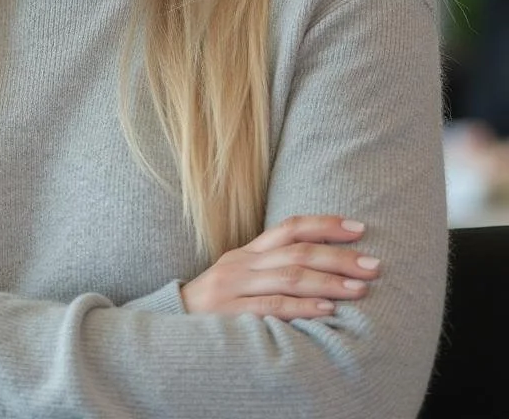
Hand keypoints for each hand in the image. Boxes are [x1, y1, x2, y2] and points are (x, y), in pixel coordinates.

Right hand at [181, 215, 379, 320]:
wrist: (171, 322)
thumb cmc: (215, 304)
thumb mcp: (241, 277)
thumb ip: (273, 268)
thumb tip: (322, 266)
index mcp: (247, 251)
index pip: (290, 227)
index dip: (325, 224)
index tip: (359, 228)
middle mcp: (242, 263)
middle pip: (297, 252)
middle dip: (339, 257)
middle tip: (374, 265)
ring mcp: (235, 286)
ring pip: (290, 277)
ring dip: (329, 282)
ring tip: (360, 288)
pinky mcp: (231, 313)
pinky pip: (272, 307)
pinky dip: (301, 308)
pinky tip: (326, 310)